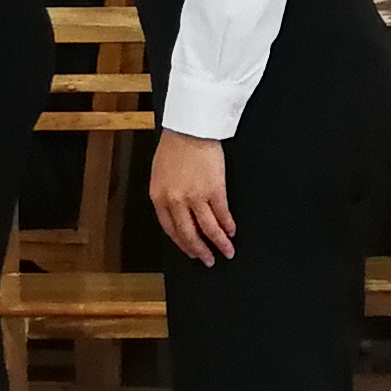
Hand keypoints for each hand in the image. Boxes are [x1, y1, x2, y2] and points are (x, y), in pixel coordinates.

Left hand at [151, 129, 234, 266]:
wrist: (189, 130)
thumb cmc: (174, 147)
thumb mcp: (160, 174)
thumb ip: (166, 196)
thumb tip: (177, 215)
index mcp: (159, 198)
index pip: (171, 230)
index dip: (183, 244)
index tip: (191, 252)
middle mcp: (176, 201)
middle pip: (189, 234)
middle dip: (200, 251)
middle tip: (209, 260)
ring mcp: (196, 197)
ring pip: (208, 229)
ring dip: (219, 244)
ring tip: (227, 251)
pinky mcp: (215, 191)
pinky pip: (222, 215)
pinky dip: (227, 226)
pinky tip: (231, 231)